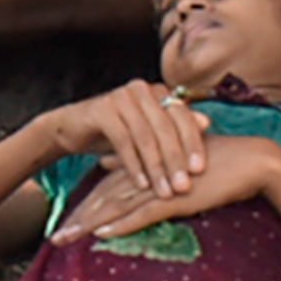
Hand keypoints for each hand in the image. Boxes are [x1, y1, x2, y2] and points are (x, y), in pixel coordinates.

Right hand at [43, 81, 211, 201]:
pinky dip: (134, 165)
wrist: (72, 128)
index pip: (182, 116)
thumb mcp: (148, 131)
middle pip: (165, 127)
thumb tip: (208, 123)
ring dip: (156, 167)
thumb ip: (174, 127)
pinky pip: (123, 141)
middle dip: (176, 160)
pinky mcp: (102, 110)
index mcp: (158, 91)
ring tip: (164, 191)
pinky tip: (141, 184)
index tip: (200, 170)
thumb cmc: (116, 131)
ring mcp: (121, 97)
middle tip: (183, 186)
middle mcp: (142, 89)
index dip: (192, 142)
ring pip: (146, 136)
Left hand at [73, 134, 280, 239]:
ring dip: (89, 224)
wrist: (254, 160)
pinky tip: (102, 234)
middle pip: (104, 199)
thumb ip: (147, 168)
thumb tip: (111, 165)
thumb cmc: (221, 164)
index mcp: (149, 166)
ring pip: (117, 207)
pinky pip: (144, 213)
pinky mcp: (177, 196)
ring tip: (65, 240)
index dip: (86, 207)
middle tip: (54, 239)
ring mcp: (162, 185)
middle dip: (78, 219)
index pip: (108, 189)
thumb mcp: (178, 166)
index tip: (65, 224)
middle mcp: (150, 174)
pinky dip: (121, 223)